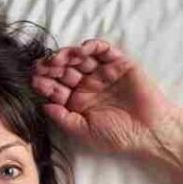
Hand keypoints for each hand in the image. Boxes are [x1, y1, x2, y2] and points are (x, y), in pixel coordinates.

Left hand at [31, 39, 180, 155]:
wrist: (149, 131)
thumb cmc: (118, 136)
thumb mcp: (84, 131)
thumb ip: (64, 119)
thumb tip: (43, 107)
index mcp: (78, 103)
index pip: (57, 89)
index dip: (45, 84)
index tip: (33, 81)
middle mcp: (88, 86)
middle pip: (65, 71)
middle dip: (52, 67)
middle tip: (41, 66)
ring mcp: (102, 73)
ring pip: (81, 58)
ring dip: (67, 55)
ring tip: (57, 58)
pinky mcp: (118, 63)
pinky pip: (102, 50)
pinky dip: (91, 47)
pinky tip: (80, 51)